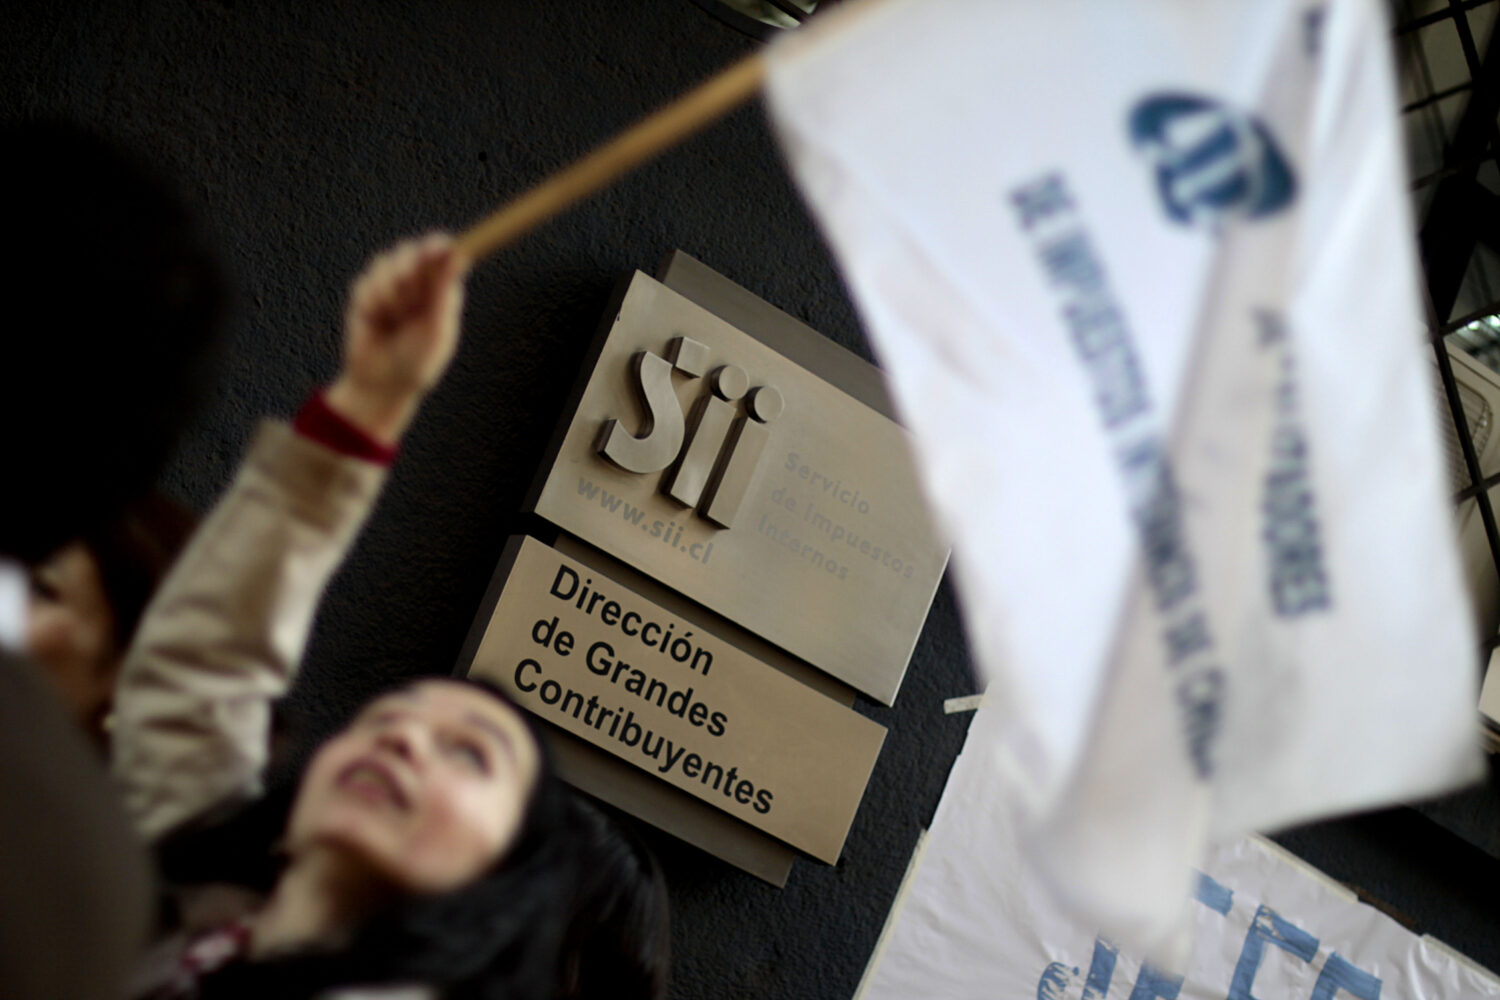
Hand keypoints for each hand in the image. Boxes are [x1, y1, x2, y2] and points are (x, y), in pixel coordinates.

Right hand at [325, 233, 468, 444]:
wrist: (381, 383)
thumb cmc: (418, 361)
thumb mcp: (436, 330)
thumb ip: (443, 294)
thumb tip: (458, 257)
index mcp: (442, 290)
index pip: (442, 255)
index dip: (437, 246)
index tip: (435, 248)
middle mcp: (417, 284)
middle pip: (410, 250)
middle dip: (406, 267)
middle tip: (407, 286)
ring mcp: (390, 286)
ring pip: (384, 263)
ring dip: (388, 292)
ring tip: (393, 319)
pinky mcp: (366, 293)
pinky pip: (364, 283)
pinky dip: (371, 303)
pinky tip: (376, 322)